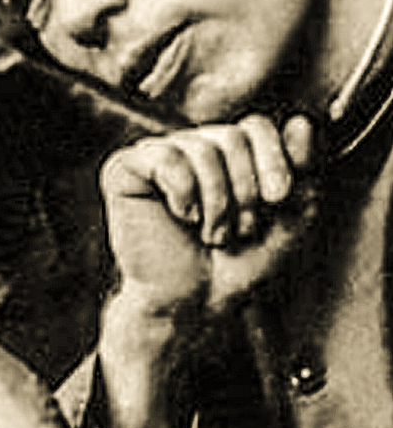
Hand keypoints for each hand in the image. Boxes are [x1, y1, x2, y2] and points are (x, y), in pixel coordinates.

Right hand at [98, 114, 317, 427]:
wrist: (193, 304)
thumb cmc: (237, 266)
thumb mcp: (291, 219)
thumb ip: (303, 170)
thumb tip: (301, 123)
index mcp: (227, 151)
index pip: (255, 125)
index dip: (273, 161)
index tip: (277, 201)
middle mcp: (192, 145)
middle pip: (232, 136)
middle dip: (244, 191)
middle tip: (237, 230)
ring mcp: (157, 155)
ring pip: (201, 149)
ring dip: (215, 203)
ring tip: (211, 232)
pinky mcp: (125, 170)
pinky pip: (164, 158)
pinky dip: (182, 193)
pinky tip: (183, 216)